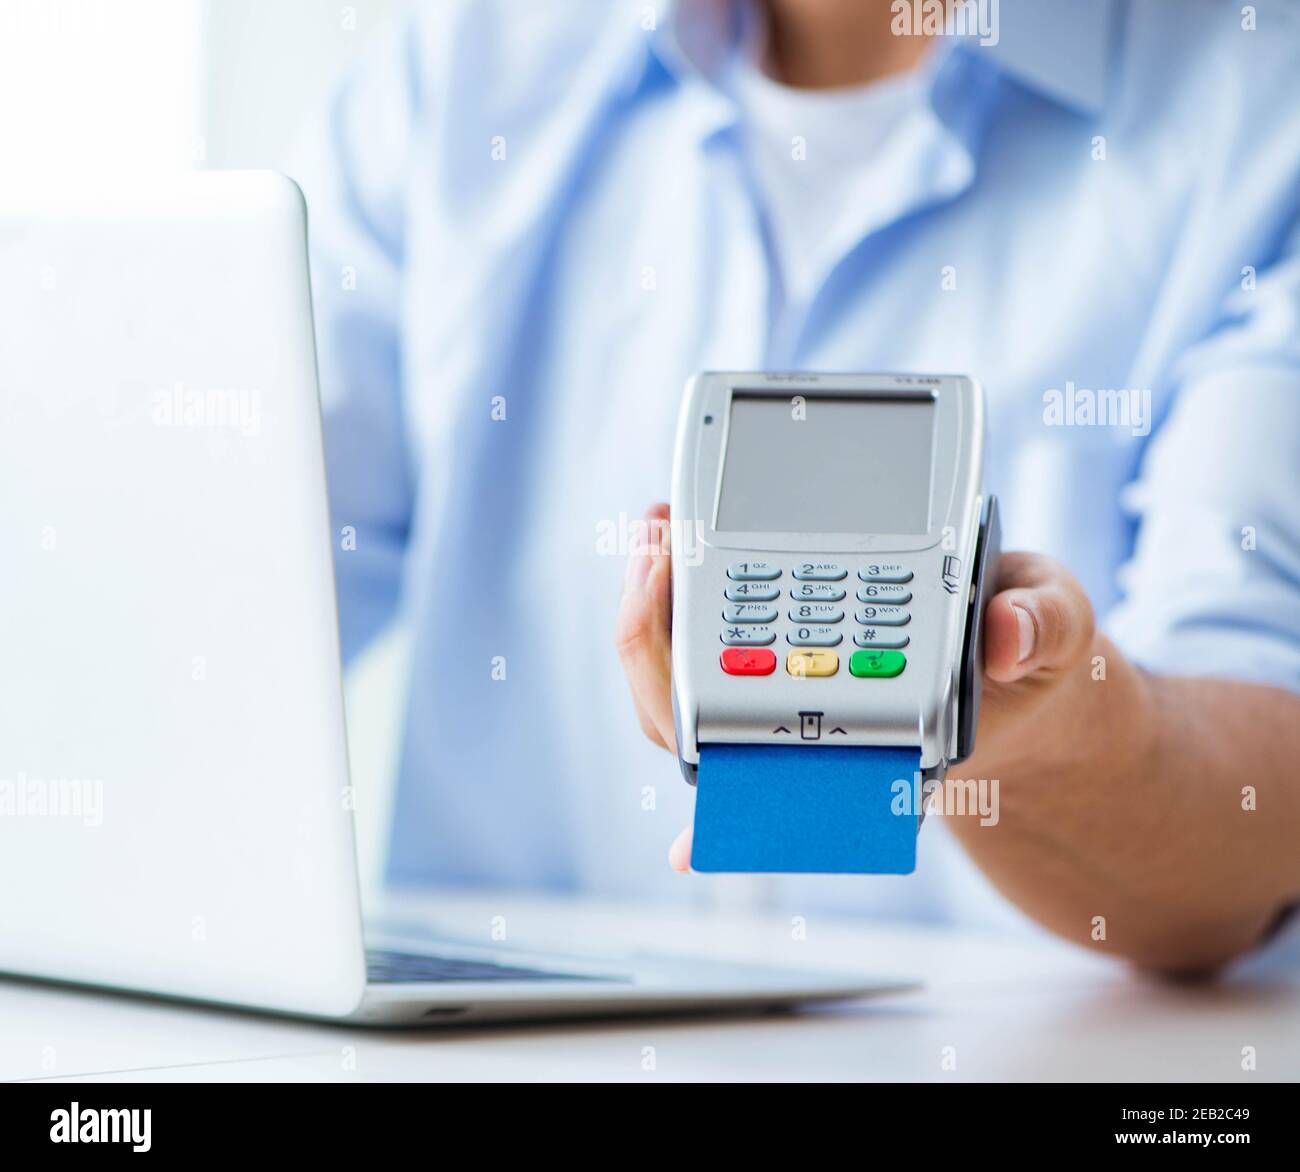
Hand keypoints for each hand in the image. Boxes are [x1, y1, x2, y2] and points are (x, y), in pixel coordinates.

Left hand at [615, 503, 1100, 871]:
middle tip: (654, 547)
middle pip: (695, 717)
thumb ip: (1042, 628)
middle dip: (657, 636)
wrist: (1015, 672)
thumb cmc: (1025, 660)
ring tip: (655, 528)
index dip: (718, 747)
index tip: (691, 688)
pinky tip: (669, 538)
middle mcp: (811, 726)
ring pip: (684, 679)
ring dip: (655, 607)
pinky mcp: (773, 656)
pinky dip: (677, 594)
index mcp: (869, 739)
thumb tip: (1008, 637)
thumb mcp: (1054, 632)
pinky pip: (701, 643)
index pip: (773, 761)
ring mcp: (783, 694)